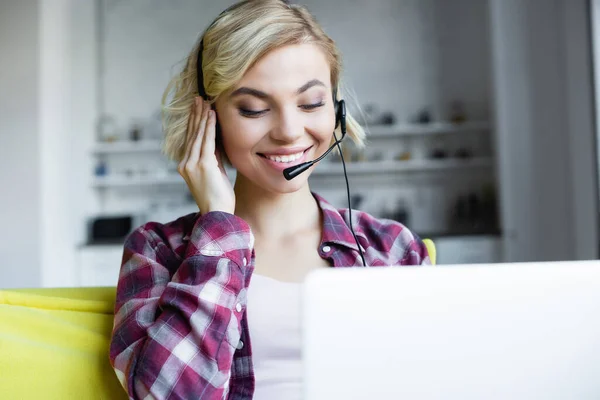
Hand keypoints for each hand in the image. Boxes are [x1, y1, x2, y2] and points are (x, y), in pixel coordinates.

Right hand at [178, 98, 234, 214]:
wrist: (217, 214)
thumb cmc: (218, 197)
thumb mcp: (215, 172)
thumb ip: (213, 156)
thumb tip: (216, 138)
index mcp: (186, 166)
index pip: (190, 139)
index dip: (193, 123)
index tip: (197, 109)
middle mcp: (186, 164)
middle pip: (192, 134)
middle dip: (195, 115)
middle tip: (198, 98)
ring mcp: (192, 164)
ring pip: (198, 135)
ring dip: (202, 117)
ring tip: (204, 102)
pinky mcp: (203, 165)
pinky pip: (207, 141)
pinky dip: (209, 127)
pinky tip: (211, 115)